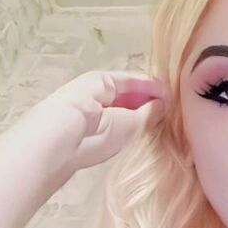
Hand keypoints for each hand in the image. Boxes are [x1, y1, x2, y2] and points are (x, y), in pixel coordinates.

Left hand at [28, 70, 168, 173]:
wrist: (51, 147)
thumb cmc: (92, 126)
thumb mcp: (127, 122)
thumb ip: (149, 114)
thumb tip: (163, 106)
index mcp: (103, 80)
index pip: (135, 80)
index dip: (155, 89)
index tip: (175, 99)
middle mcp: (92, 91)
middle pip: (126, 95)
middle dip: (147, 103)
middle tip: (169, 115)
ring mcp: (85, 112)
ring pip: (119, 110)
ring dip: (137, 117)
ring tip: (156, 127)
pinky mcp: (80, 132)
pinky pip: (110, 124)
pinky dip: (124, 128)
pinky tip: (135, 138)